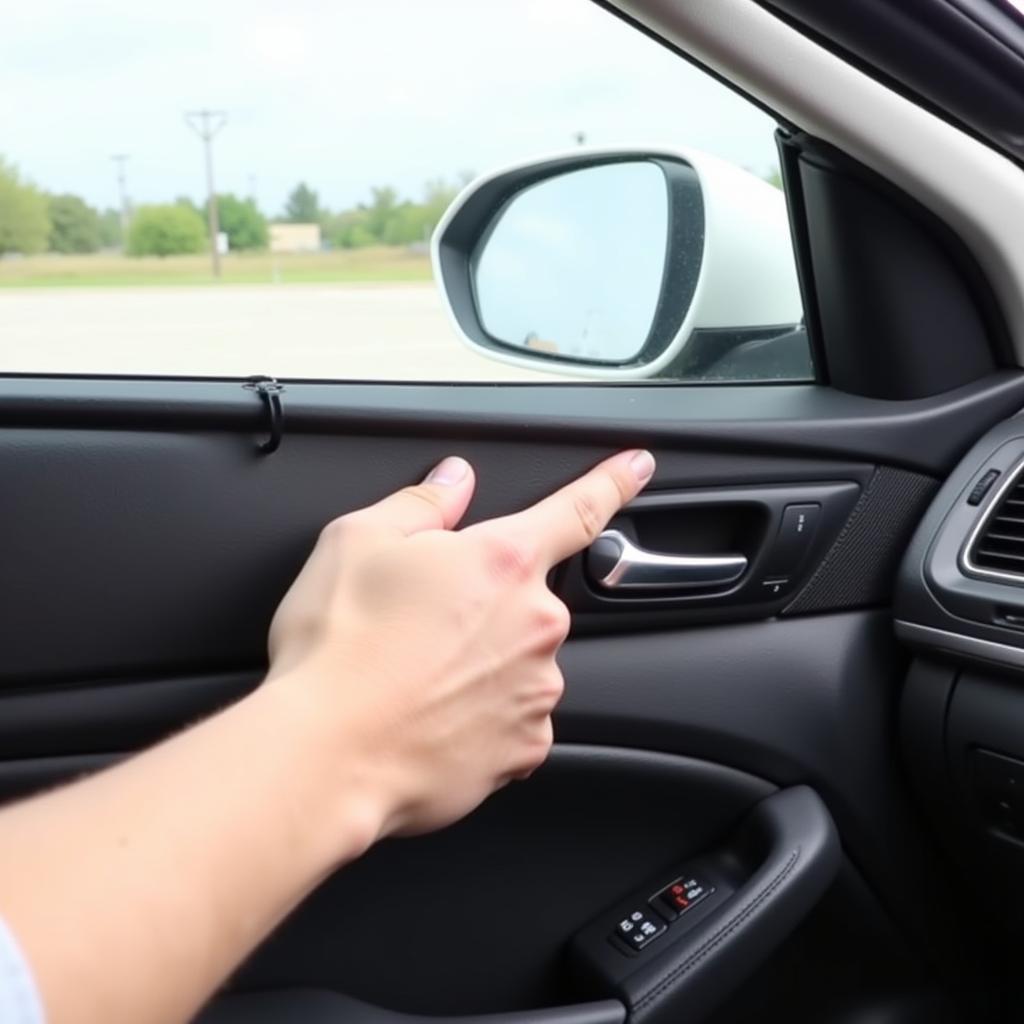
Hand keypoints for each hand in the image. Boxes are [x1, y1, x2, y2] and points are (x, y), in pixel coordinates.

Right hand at [266, 449, 654, 844]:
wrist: (326, 755)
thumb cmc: (339, 647)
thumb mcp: (359, 540)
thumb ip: (422, 502)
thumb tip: (454, 481)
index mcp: (503, 560)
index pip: (577, 508)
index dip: (613, 481)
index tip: (638, 467)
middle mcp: (535, 623)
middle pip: (527, 597)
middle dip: (484, 603)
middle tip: (420, 623)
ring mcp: (536, 690)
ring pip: (519, 660)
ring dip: (482, 660)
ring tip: (416, 674)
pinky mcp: (524, 747)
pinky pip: (514, 718)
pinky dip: (482, 714)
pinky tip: (431, 714)